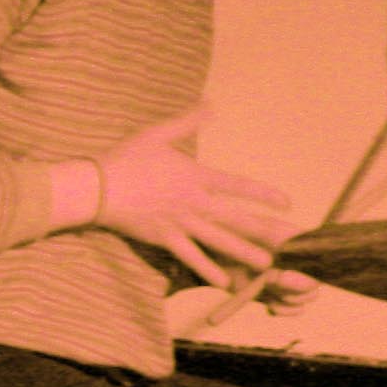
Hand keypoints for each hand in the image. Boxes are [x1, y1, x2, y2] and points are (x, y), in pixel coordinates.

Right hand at [92, 109, 288, 287]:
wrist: (97, 187)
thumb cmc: (127, 158)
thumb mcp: (159, 133)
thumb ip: (188, 121)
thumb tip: (212, 104)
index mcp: (196, 176)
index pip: (238, 186)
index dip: (263, 194)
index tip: (286, 202)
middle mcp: (193, 202)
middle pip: (235, 218)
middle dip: (264, 230)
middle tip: (288, 242)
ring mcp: (180, 223)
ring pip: (218, 241)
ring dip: (243, 253)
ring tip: (266, 265)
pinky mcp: (164, 239)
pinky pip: (191, 257)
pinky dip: (208, 269)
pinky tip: (224, 282)